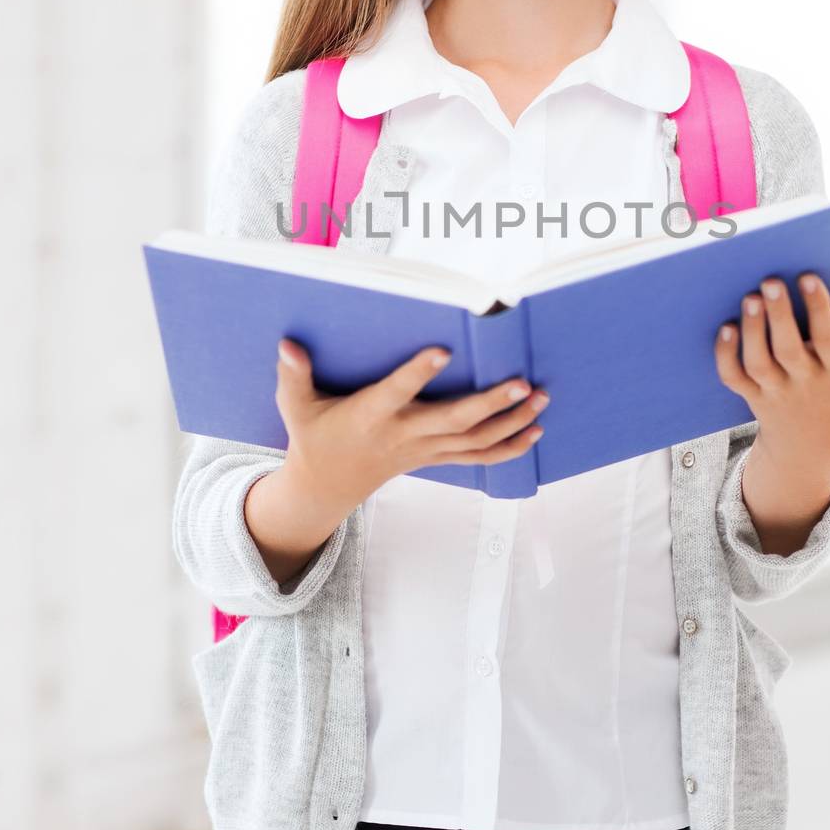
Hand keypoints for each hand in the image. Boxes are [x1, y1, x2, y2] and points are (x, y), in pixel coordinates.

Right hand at [272, 340, 549, 513]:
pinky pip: (479, 458)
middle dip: (491, 403)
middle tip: (523, 383)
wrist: (326, 487)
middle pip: (453, 421)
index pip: (396, 393)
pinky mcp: (435, 458)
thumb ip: (293, 375)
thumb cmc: (313, 437)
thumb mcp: (296, 407)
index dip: (417, 374)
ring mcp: (423, 450)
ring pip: (475, 441)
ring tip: (541, 399)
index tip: (442, 350)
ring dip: (512, 422)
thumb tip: (288, 343)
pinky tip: (536, 432)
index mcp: (370, 416)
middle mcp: (403, 435)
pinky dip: (509, 448)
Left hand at [715, 275, 829, 481]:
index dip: (819, 309)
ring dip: (752, 331)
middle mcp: (807, 383)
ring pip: (759, 364)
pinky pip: (735, 379)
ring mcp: (777, 392)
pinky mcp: (753, 397)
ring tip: (750, 298)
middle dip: (779, 315)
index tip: (807, 276)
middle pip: (789, 350)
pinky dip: (725, 355)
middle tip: (770, 281)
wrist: (814, 440)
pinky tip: (726, 328)